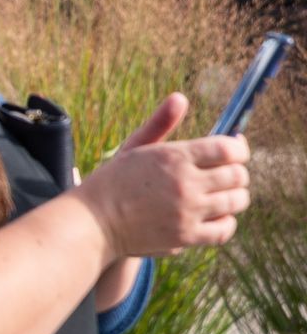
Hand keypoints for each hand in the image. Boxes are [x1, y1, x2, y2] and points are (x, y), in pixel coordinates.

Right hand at [77, 92, 250, 258]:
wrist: (94, 221)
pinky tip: (216, 215)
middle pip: (237, 175)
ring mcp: (187, 211)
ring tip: (222, 194)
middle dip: (237, 172)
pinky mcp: (187, 236)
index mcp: (173, 156)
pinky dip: (227, 222)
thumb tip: (180, 97)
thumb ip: (161, 122)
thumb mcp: (135, 146)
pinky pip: (225, 229)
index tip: (234, 151)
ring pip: (236, 201)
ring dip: (235, 196)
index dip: (238, 149)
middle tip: (227, 173)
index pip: (228, 149)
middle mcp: (185, 183)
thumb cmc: (114, 180)